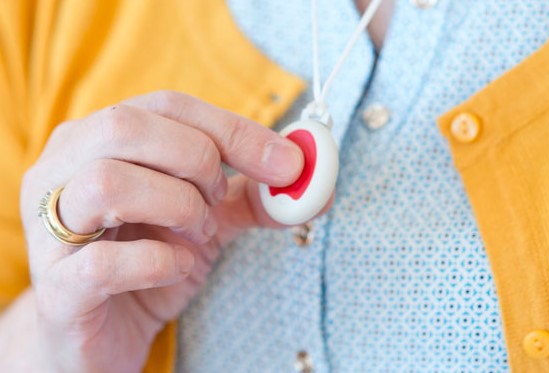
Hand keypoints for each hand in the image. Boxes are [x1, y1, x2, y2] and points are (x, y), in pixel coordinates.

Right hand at [17, 91, 306, 371]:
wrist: (106, 332)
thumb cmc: (149, 261)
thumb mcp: (207, 218)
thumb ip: (254, 195)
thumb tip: (315, 183)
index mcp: (99, 140)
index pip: (168, 105)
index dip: (234, 129)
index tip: (287, 162)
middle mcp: (62, 170)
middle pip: (128, 126)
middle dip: (196, 160)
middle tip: (219, 200)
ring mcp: (50, 227)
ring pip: (108, 182)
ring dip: (177, 205)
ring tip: (197, 232)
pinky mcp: (57, 287)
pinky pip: (103, 262)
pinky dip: (158, 262)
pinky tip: (175, 267)